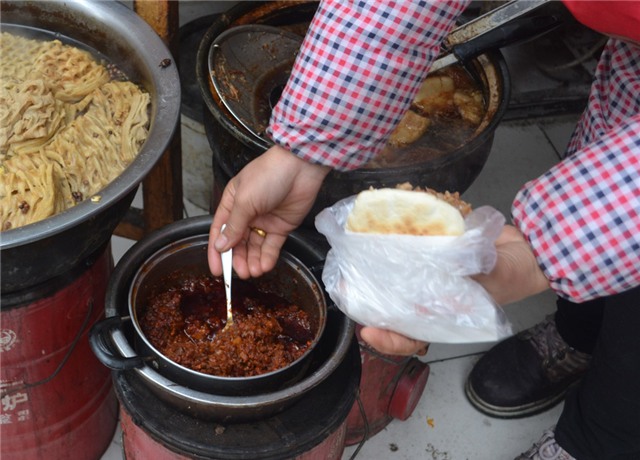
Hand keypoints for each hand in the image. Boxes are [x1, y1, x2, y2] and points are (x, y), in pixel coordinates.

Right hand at [208, 145, 329, 278]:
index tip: (216, 270)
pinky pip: (272, 246)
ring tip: (253, 272)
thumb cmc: (268, 175)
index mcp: (232, 203)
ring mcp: (264, 221)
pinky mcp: (281, 226)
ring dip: (252, 260)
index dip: (216, 251)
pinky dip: (268, 257)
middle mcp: (247, 214)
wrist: (300, 168)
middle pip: (238, 243)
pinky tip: (264, 266)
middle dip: (237, 259)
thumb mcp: (244, 200)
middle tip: (239, 273)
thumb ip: (233, 225)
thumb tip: (220, 245)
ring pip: (255, 247)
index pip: (219, 231)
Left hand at [359, 225, 548, 356]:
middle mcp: (433, 297)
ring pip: (397, 279)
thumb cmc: (517, 272)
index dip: (388, 338)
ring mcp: (432, 274)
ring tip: (354, 260)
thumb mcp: (496, 278)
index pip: (411, 336)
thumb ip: (474, 276)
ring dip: (376, 271)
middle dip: (369, 300)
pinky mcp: (435, 251)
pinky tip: (381, 231)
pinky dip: (397, 242)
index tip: (368, 331)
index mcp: (445, 316)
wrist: (531, 247)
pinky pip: (411, 251)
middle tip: (345, 288)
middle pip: (394, 306)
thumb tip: (452, 270)